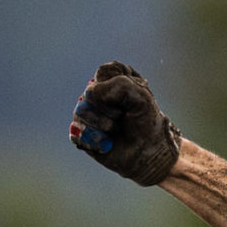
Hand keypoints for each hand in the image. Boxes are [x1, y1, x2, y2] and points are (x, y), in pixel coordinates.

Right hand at [69, 61, 182, 185]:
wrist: (149, 153)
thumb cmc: (147, 123)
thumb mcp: (142, 98)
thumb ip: (121, 85)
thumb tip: (90, 92)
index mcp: (111, 80)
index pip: (103, 73)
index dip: (117, 88)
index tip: (131, 100)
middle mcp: (95, 95)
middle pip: (90, 93)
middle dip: (112, 110)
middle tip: (125, 117)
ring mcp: (86, 113)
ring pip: (81, 112)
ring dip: (104, 125)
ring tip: (116, 130)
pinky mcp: (81, 133)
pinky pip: (77, 132)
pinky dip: (96, 140)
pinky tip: (107, 144)